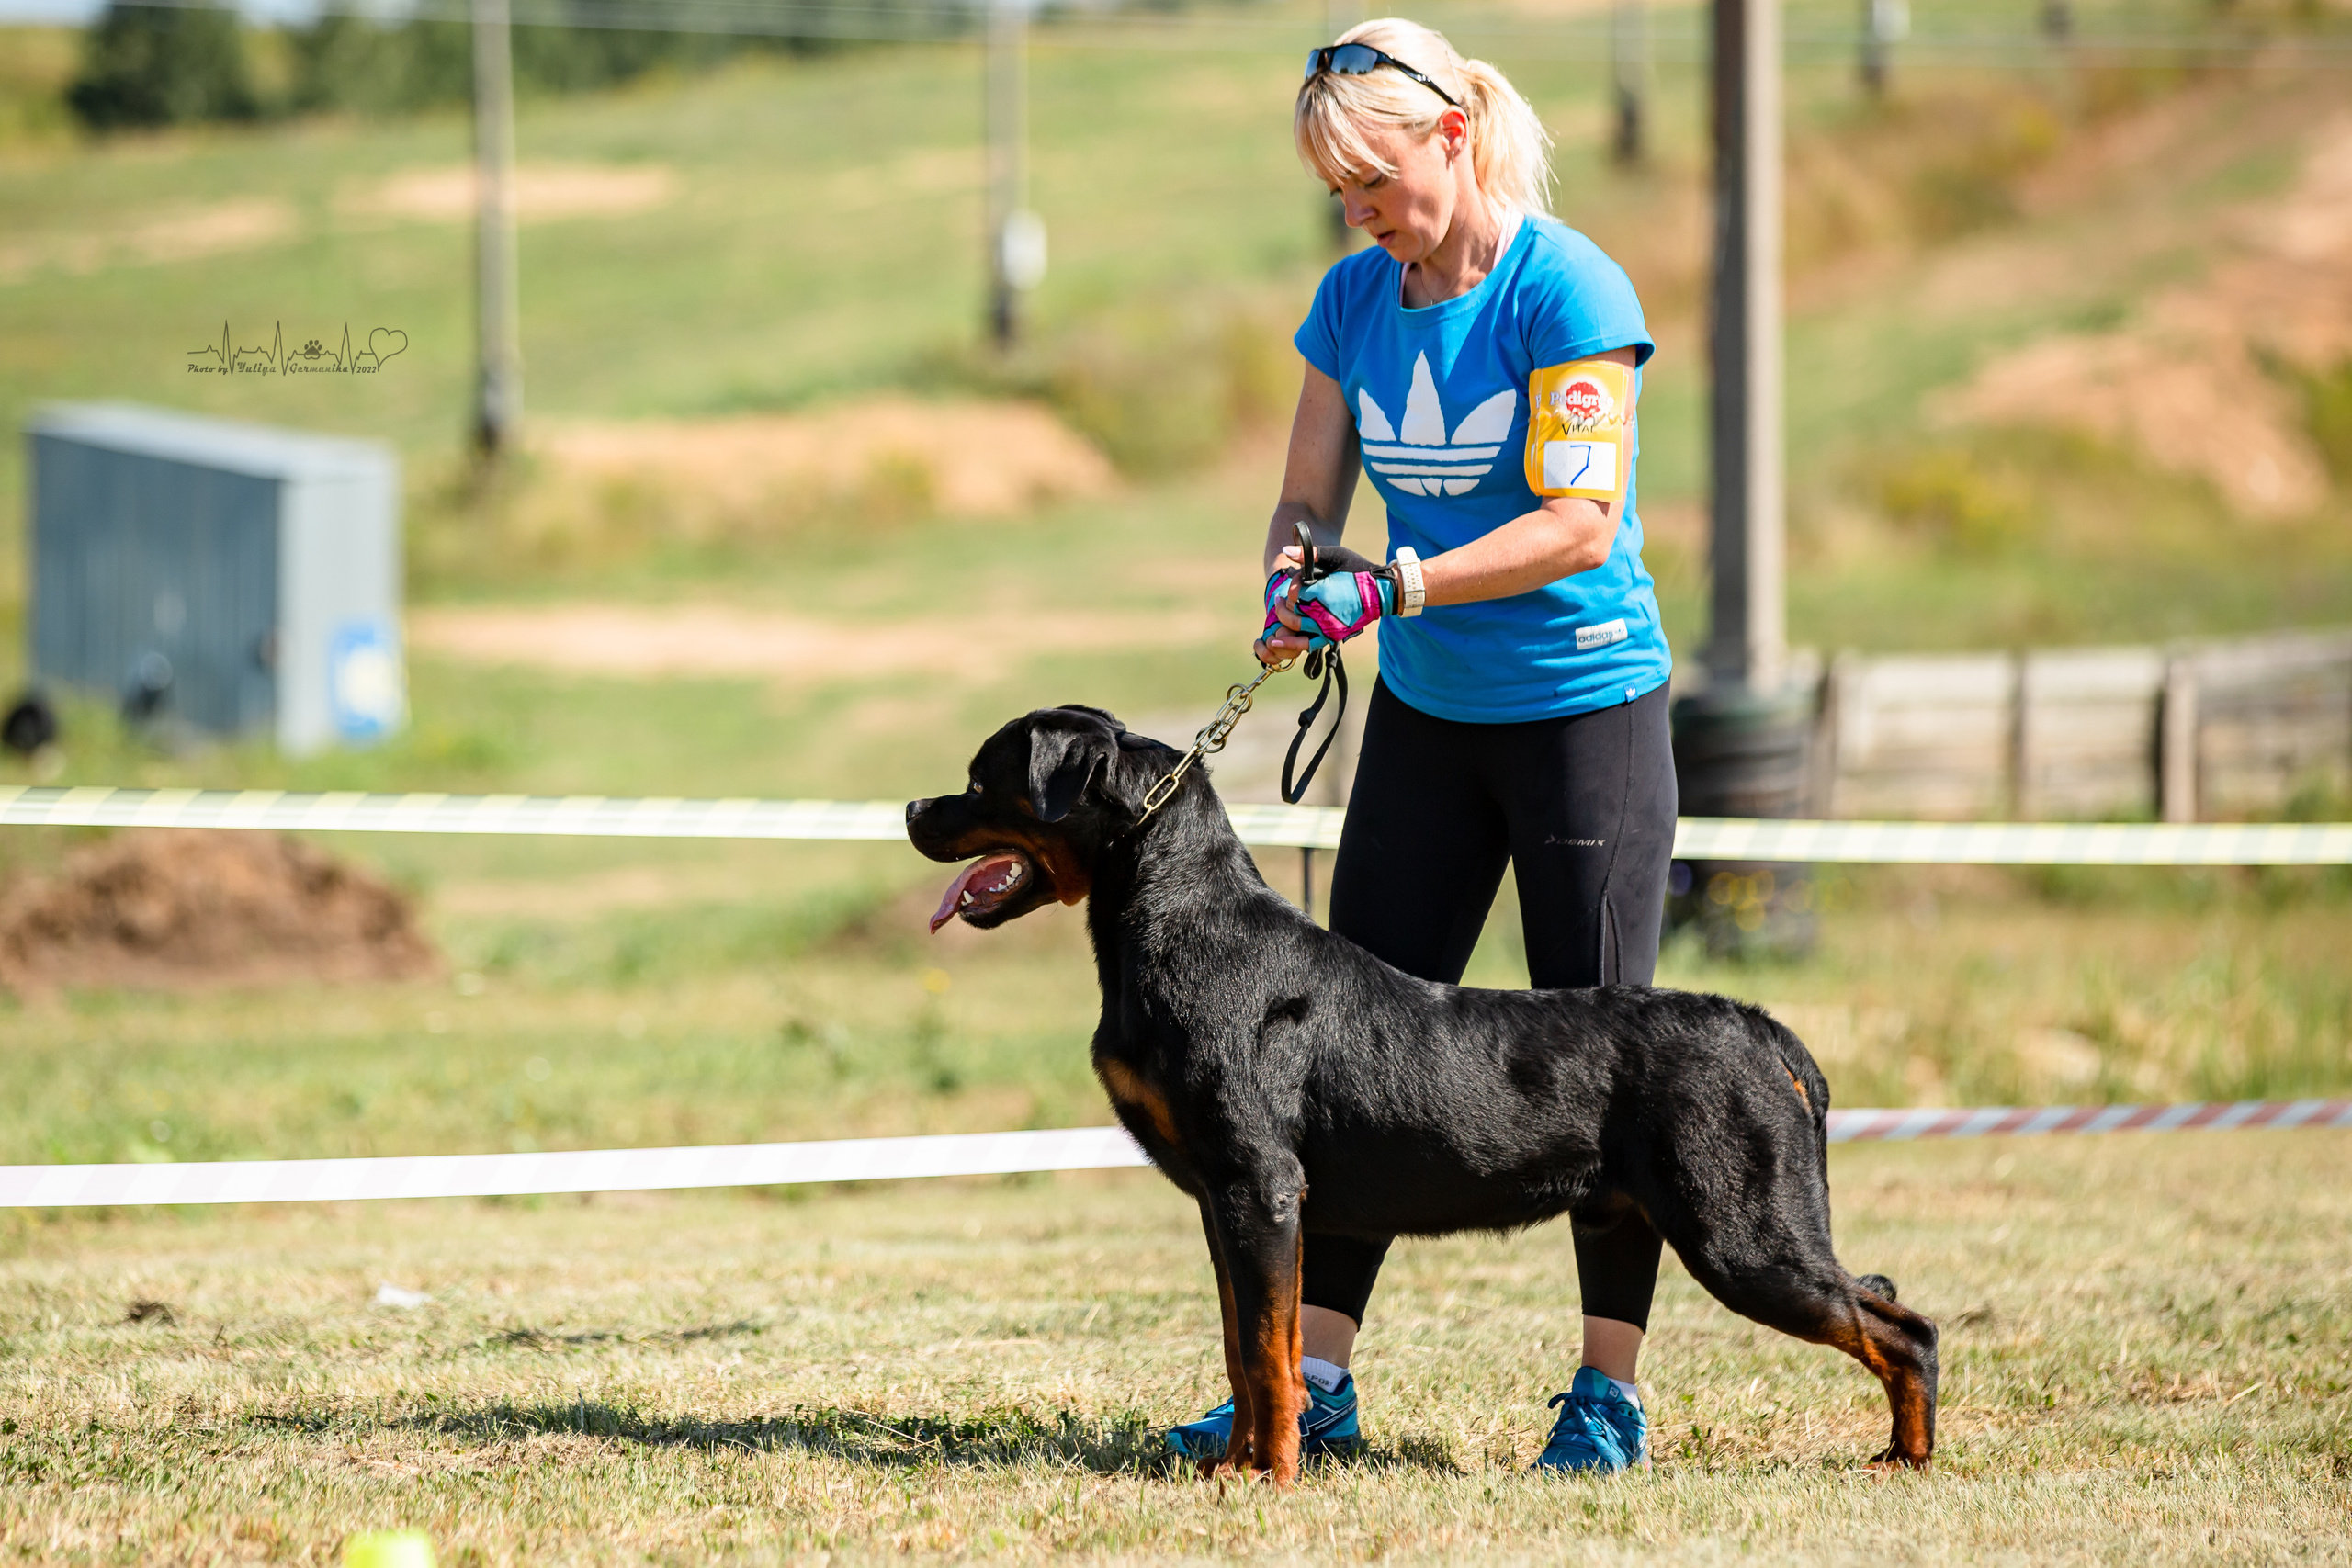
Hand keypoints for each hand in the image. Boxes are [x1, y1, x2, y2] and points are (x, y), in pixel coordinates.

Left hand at [1254, 543, 1395, 660]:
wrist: (1381, 592)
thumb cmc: (1358, 570)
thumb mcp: (1336, 556)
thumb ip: (1310, 553)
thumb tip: (1286, 550)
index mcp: (1322, 591)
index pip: (1294, 591)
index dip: (1292, 586)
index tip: (1298, 580)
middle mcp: (1322, 612)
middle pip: (1292, 610)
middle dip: (1284, 603)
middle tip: (1282, 598)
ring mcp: (1327, 627)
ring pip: (1295, 627)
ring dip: (1283, 620)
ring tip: (1279, 611)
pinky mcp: (1331, 636)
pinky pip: (1308, 644)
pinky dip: (1292, 644)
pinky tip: (1278, 641)